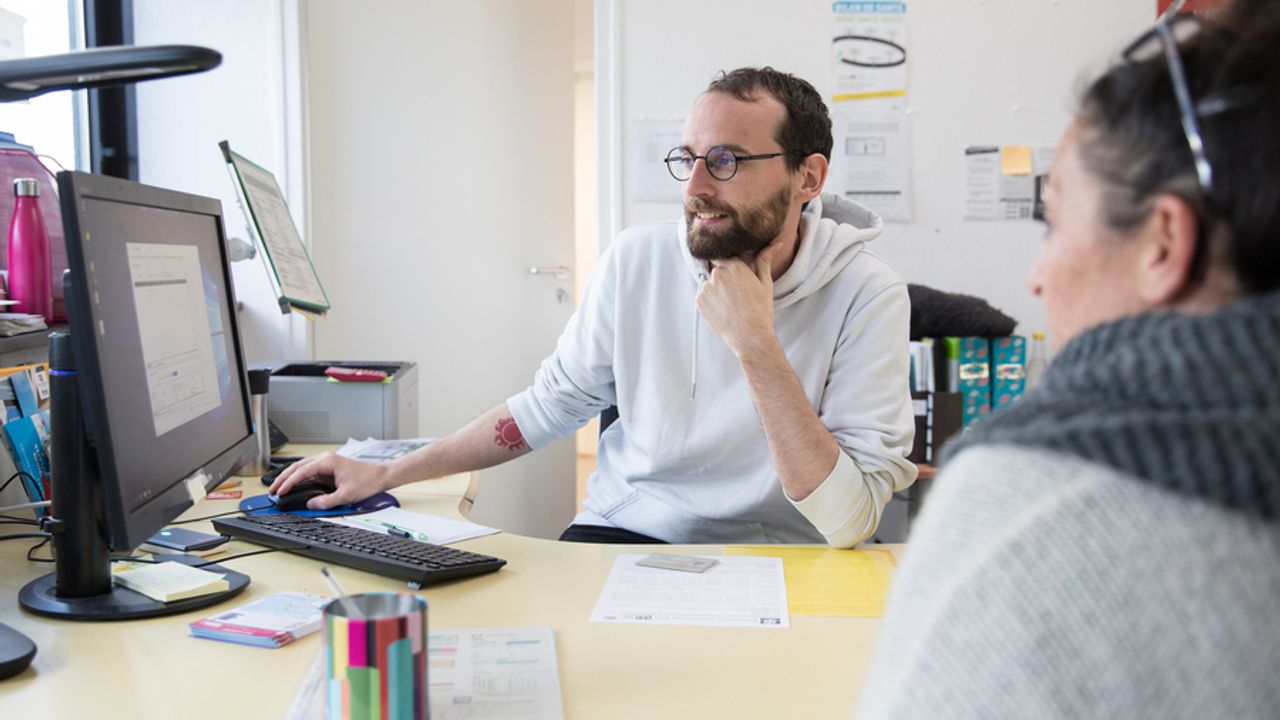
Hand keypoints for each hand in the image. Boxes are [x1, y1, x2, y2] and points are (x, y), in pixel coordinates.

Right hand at [268, 452, 393, 509]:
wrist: (381, 475)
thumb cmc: (368, 480)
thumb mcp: (346, 495)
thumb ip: (327, 501)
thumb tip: (311, 504)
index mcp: (328, 462)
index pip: (301, 471)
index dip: (288, 482)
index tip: (279, 491)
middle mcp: (325, 459)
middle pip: (297, 467)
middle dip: (283, 478)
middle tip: (272, 490)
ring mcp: (326, 463)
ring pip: (302, 469)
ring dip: (290, 478)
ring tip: (279, 489)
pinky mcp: (329, 469)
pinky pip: (310, 473)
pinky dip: (299, 479)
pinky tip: (293, 487)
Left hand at [696, 239, 784, 356]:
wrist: (750, 336)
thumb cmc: (760, 310)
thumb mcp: (765, 283)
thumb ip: (765, 260)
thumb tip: (776, 244)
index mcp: (734, 266)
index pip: (725, 257)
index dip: (730, 268)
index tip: (736, 280)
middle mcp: (717, 274)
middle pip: (716, 270)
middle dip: (723, 279)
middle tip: (735, 295)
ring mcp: (706, 287)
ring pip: (709, 283)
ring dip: (716, 289)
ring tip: (730, 304)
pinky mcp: (699, 301)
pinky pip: (703, 296)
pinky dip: (709, 301)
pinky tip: (722, 310)